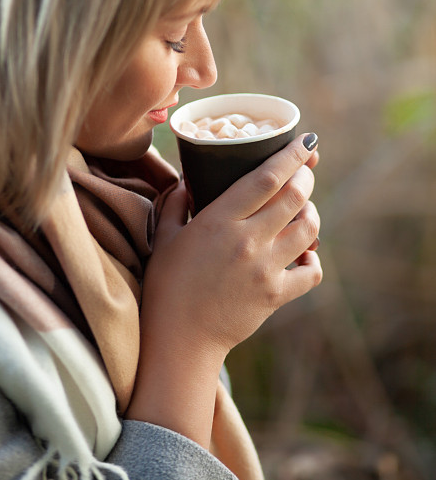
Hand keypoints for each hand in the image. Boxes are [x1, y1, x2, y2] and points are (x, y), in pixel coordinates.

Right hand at [126, 134, 321, 444]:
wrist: (178, 339)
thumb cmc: (166, 285)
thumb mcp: (167, 236)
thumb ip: (178, 202)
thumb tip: (188, 180)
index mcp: (219, 220)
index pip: (266, 178)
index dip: (291, 156)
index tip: (306, 141)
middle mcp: (248, 240)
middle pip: (295, 197)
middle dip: (306, 175)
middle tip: (306, 168)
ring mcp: (265, 269)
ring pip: (309, 229)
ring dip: (312, 212)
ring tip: (304, 208)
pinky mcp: (276, 295)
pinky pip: (312, 271)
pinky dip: (313, 258)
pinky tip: (304, 252)